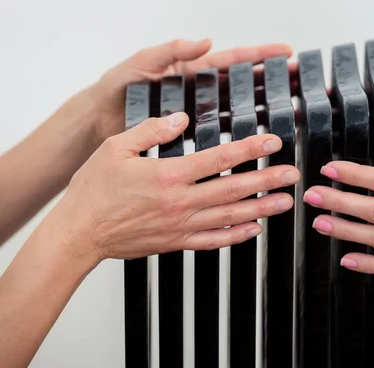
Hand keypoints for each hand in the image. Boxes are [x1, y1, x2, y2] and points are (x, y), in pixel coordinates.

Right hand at [52, 112, 298, 267]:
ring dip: (262, 208)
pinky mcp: (177, 242)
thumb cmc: (94, 190)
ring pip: (230, 216)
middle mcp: (181, 201)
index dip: (250, 150)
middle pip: (234, 188)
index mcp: (169, 174)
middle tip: (294, 175)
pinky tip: (255, 229)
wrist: (79, 232)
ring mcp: (181, 225)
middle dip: (268, 180)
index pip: (220, 158)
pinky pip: (214, 241)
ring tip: (286, 203)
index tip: (273, 143)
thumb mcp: (116, 148)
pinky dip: (236, 236)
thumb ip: (152, 131)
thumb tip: (182, 119)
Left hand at [89, 39, 292, 144]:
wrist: (98, 121)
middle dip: (275, 81)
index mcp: (194, 71)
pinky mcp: (194, 139)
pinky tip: (259, 144)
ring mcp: (201, 117)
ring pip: (241, 112)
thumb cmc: (116, 88)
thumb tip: (205, 42)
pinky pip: (224, 139)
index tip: (287, 53)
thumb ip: (172, 50)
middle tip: (302, 80)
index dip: (261, 56)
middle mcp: (202, 94)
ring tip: (291, 111)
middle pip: (246, 86)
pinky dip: (242, 142)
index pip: (234, 61)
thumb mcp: (143, 61)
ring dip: (265, 111)